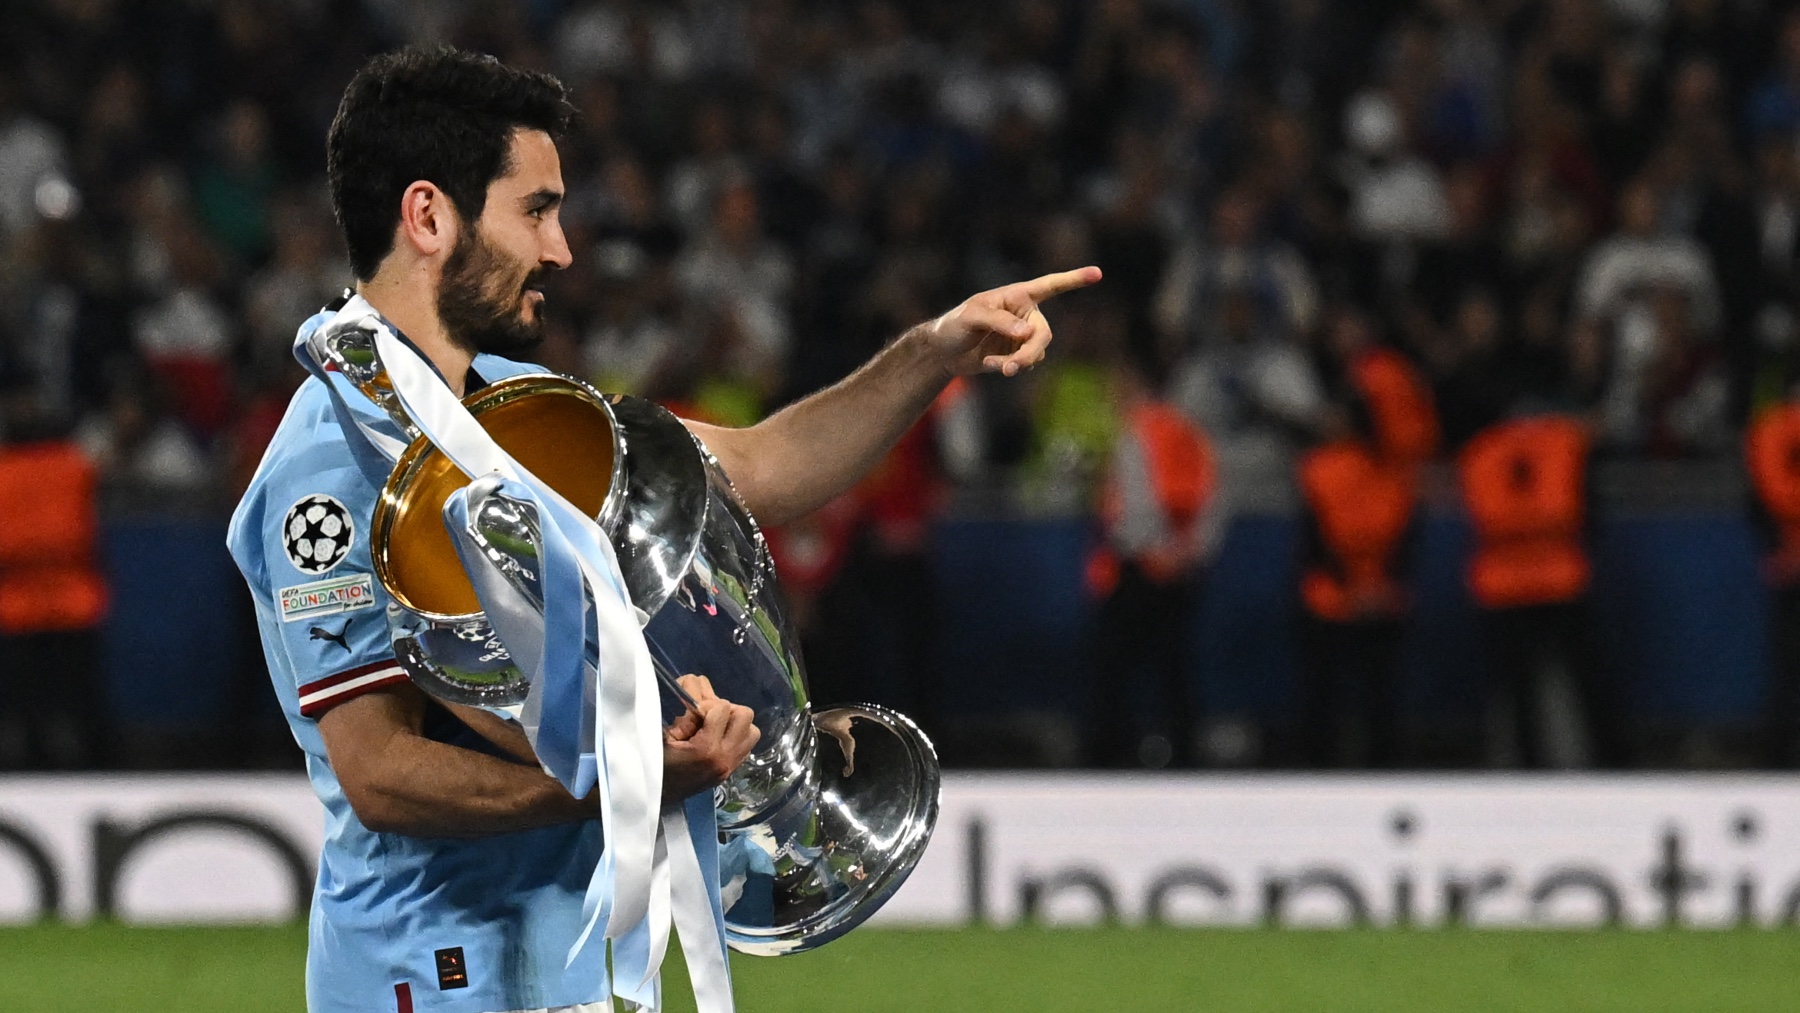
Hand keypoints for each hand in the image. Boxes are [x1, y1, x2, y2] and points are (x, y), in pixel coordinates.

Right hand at [662, 675, 760, 803]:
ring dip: (735, 724)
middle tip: (707, 717)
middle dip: (726, 710)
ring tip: (714, 727)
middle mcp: (726, 758)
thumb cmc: (656, 765)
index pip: (723, 708)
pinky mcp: (731, 771)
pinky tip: (716, 739)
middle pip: (745, 716)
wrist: (656, 797)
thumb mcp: (663, 737)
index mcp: (707, 748)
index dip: (706, 705)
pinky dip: (735, 737)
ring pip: (752, 731)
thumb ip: (683, 717)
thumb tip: (698, 695)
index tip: (691, 713)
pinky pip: (746, 745)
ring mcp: (731, 766)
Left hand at [922, 266, 1102, 376]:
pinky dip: (1011, 367)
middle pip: (1044, 334)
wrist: (943, 352)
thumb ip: (999, 321)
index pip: (1050, 286)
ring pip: (1038, 352)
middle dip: (1030, 352)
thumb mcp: (972, 316)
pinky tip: (991, 365)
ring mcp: (1022, 336)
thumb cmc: (954, 325)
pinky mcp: (1017, 355)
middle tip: (1013, 366)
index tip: (1098, 274)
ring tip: (999, 366)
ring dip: (1020, 362)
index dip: (1074, 279)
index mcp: (1017, 296)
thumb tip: (1027, 332)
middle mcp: (1024, 314)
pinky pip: (1026, 364)